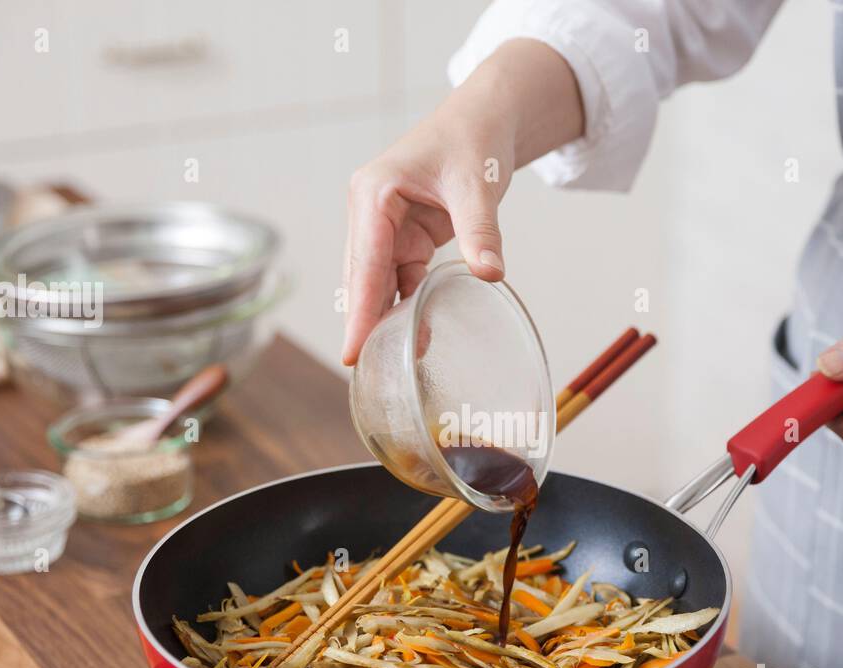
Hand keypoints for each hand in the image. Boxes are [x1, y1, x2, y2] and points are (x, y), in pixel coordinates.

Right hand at [340, 38, 583, 365]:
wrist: (485, 118)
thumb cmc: (473, 138)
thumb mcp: (477, 184)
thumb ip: (481, 231)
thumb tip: (491, 275)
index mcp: (374, 193)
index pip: (363, 262)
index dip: (358, 310)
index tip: (351, 352)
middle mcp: (370, 212)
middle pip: (362, 278)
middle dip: (364, 323)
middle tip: (368, 373)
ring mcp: (384, 227)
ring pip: (378, 283)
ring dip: (385, 319)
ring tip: (391, 366)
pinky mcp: (405, 238)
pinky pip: (401, 280)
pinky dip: (408, 307)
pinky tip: (416, 337)